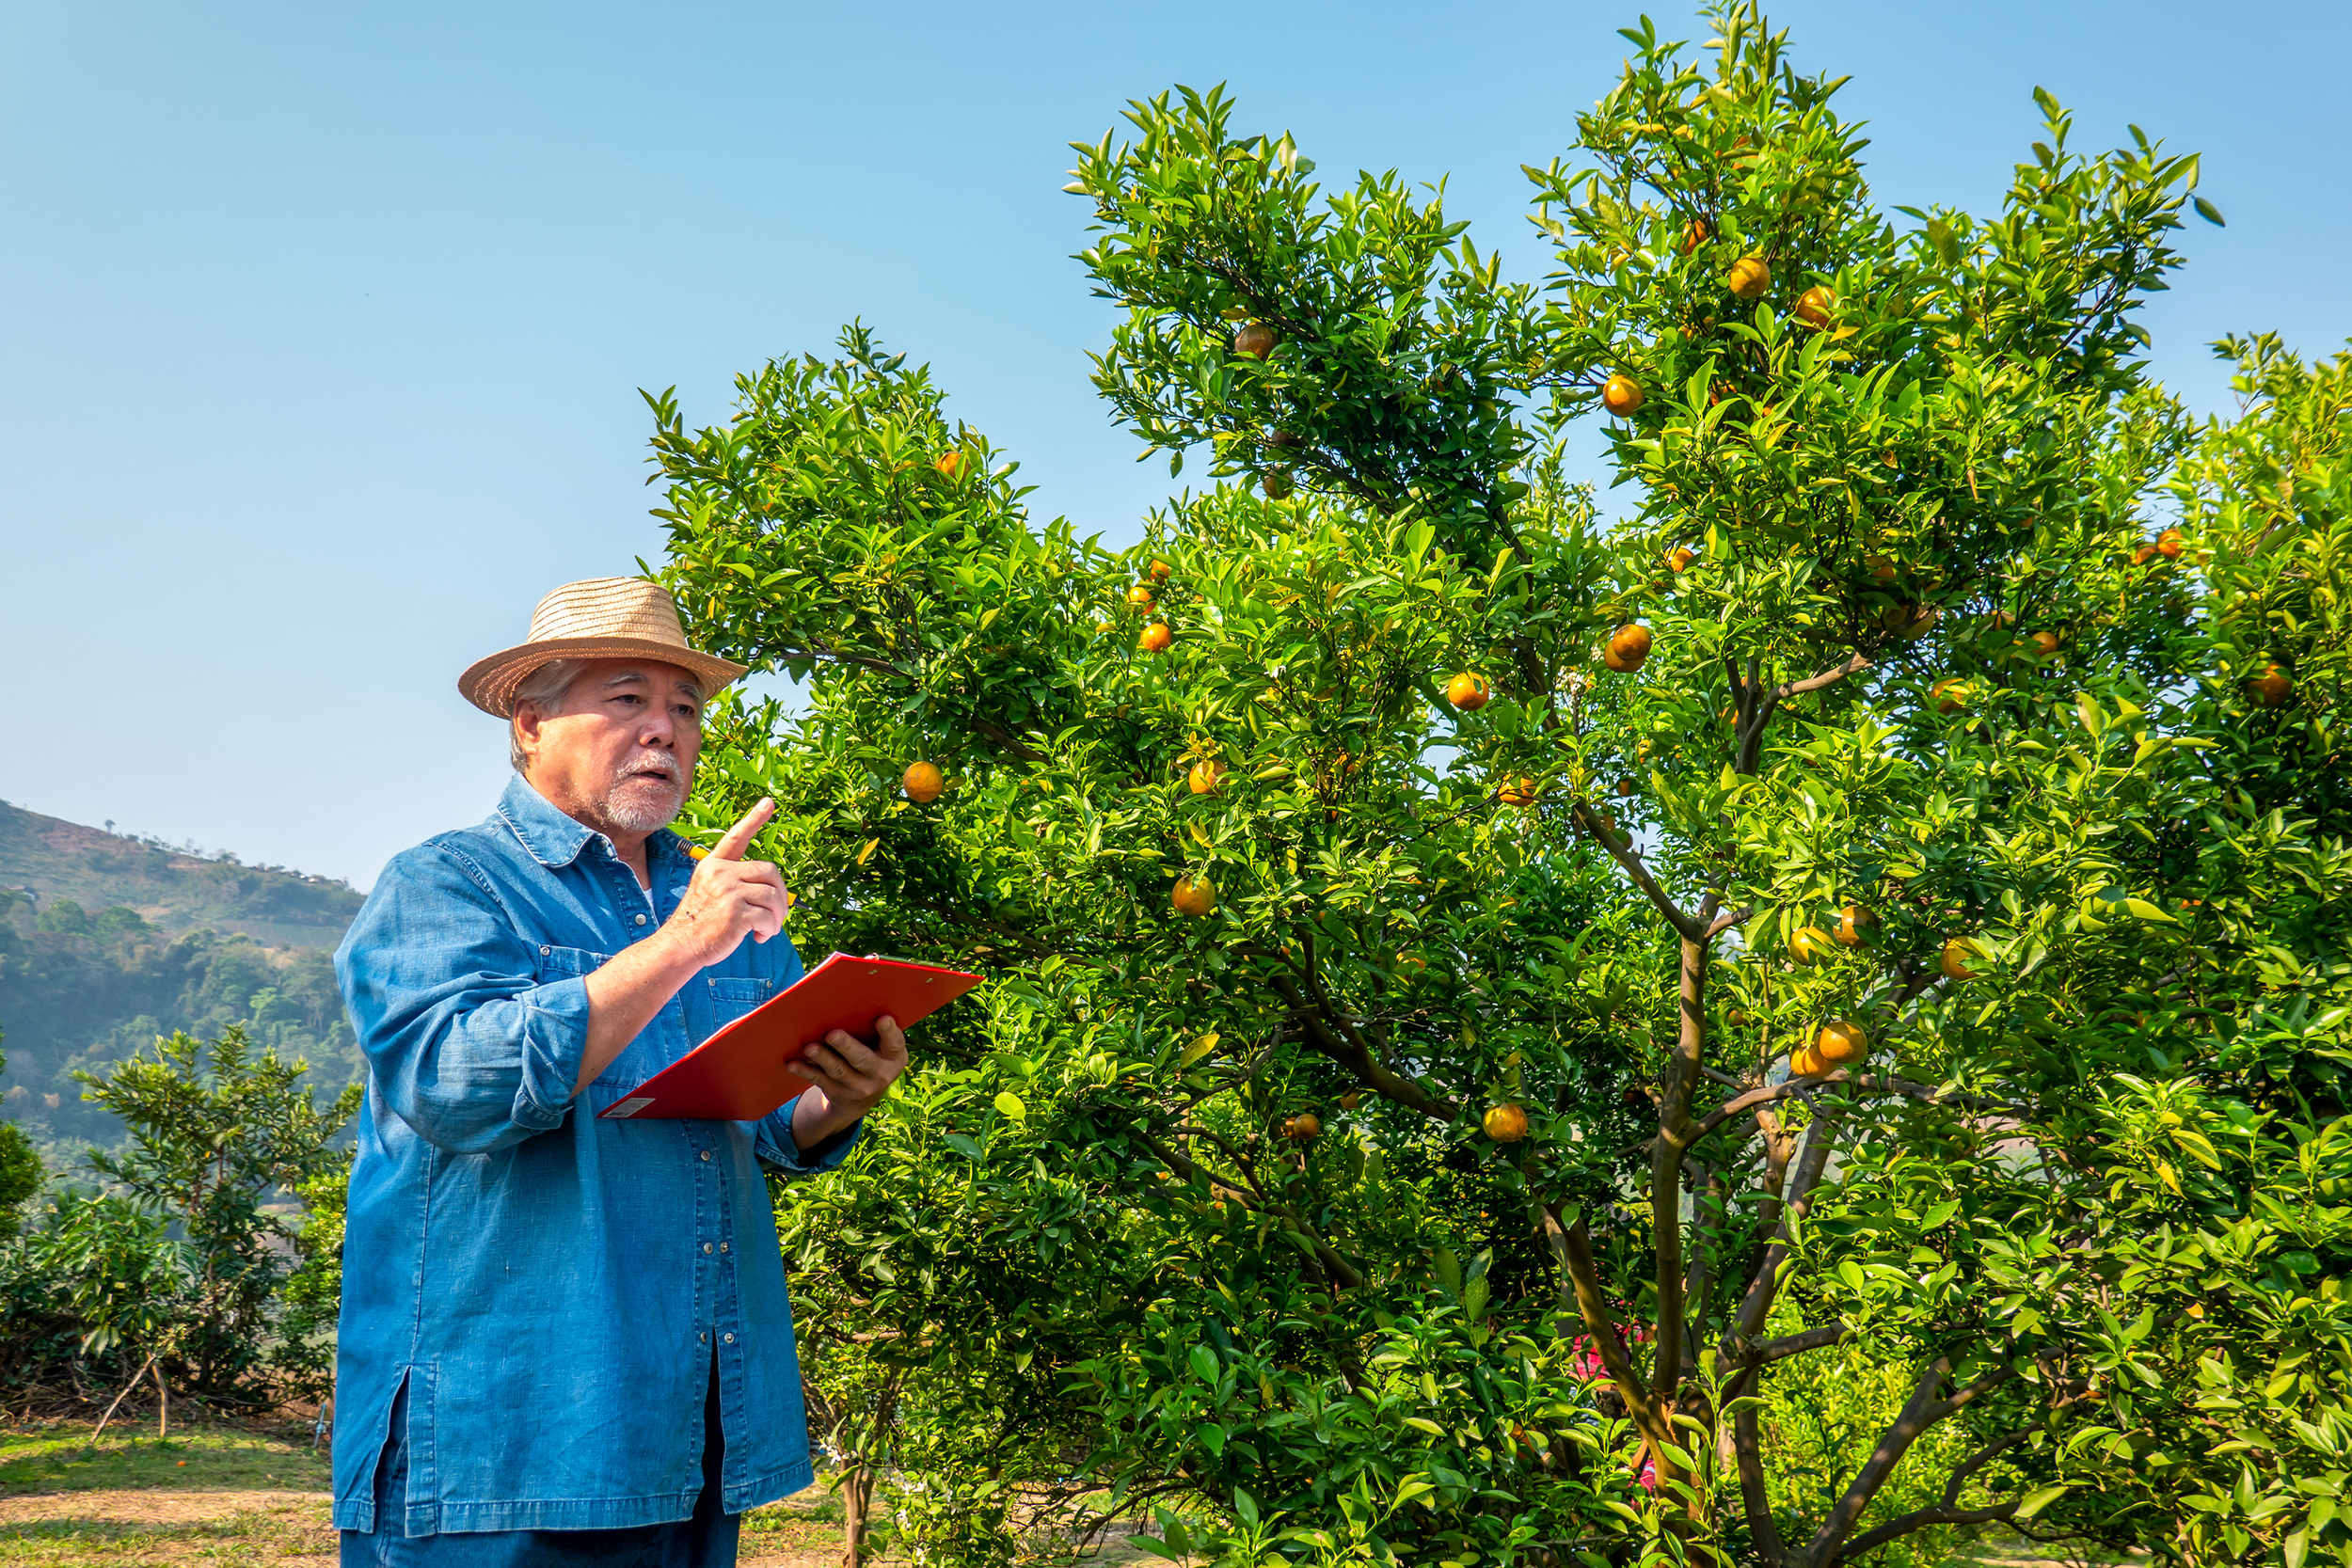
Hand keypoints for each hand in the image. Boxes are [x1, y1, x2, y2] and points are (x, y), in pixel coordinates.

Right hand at [660, 799, 788, 967]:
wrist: (680, 945)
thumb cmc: (701, 922)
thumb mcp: (711, 891)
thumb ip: (735, 882)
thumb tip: (773, 889)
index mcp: (714, 865)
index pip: (737, 837)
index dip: (755, 819)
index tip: (769, 802)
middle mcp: (721, 873)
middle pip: (770, 871)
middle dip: (780, 894)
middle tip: (777, 914)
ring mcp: (728, 891)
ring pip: (774, 896)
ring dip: (777, 916)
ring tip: (768, 929)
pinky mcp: (736, 912)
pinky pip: (768, 917)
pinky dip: (769, 929)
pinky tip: (759, 937)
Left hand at [787, 1014, 908, 1151]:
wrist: (861, 1098)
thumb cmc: (870, 1055)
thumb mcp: (881, 1048)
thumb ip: (871, 1030)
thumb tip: (844, 1004)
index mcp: (895, 1057)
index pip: (895, 1043)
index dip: (889, 1032)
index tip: (882, 1019)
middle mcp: (880, 1075)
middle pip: (863, 1060)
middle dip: (847, 1046)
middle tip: (833, 1034)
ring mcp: (859, 1087)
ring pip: (838, 1070)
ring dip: (823, 1058)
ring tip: (809, 1047)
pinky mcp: (838, 1094)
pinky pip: (820, 1080)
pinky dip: (806, 1071)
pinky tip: (793, 1063)